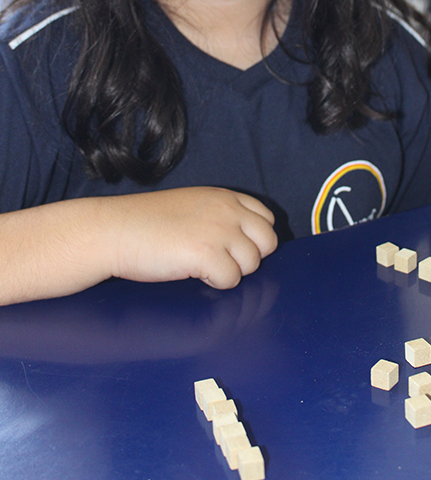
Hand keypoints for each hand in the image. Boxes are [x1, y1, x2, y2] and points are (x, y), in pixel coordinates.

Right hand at [106, 187, 277, 289]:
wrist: (114, 229)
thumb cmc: (146, 222)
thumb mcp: (193, 205)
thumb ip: (221, 216)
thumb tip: (244, 240)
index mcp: (225, 197)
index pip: (266, 218)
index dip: (255, 238)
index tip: (236, 249)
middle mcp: (228, 211)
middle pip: (268, 242)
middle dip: (250, 257)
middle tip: (221, 262)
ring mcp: (220, 232)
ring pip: (252, 264)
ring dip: (231, 271)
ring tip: (202, 266)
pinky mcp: (207, 254)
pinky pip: (231, 279)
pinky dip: (216, 283)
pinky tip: (194, 274)